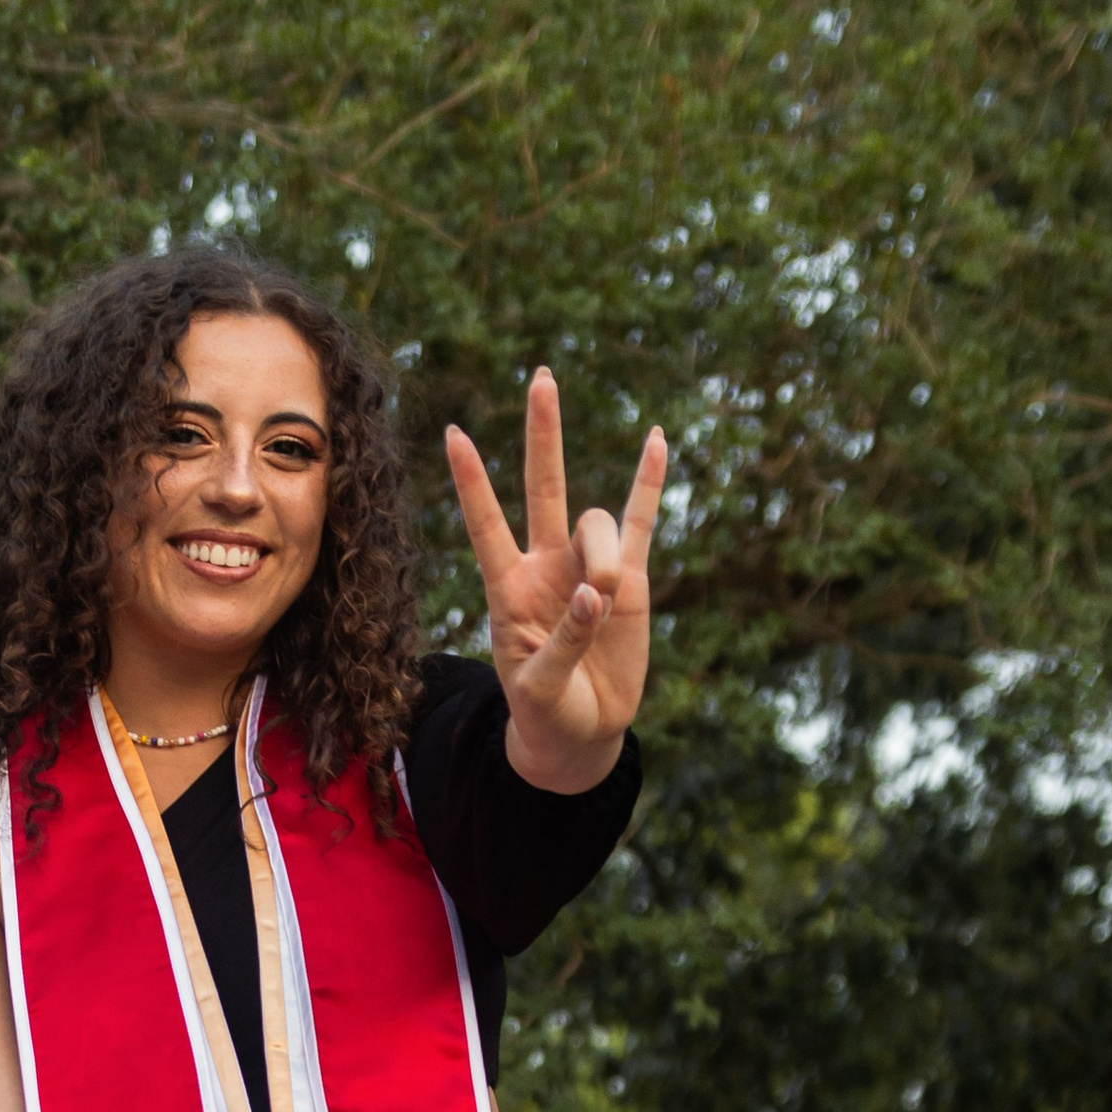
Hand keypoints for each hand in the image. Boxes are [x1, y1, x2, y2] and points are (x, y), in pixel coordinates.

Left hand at [445, 370, 663, 795]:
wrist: (580, 733)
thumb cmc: (545, 713)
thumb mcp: (540, 687)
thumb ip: (565, 639)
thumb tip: (597, 592)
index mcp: (507, 589)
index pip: (485, 524)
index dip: (472, 482)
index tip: (454, 434)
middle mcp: (544, 565)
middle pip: (545, 486)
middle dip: (544, 434)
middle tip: (542, 378)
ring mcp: (586, 567)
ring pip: (600, 525)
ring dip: (604, 556)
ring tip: (604, 601)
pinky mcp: (628, 579)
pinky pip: (640, 521)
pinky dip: (648, 482)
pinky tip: (657, 439)